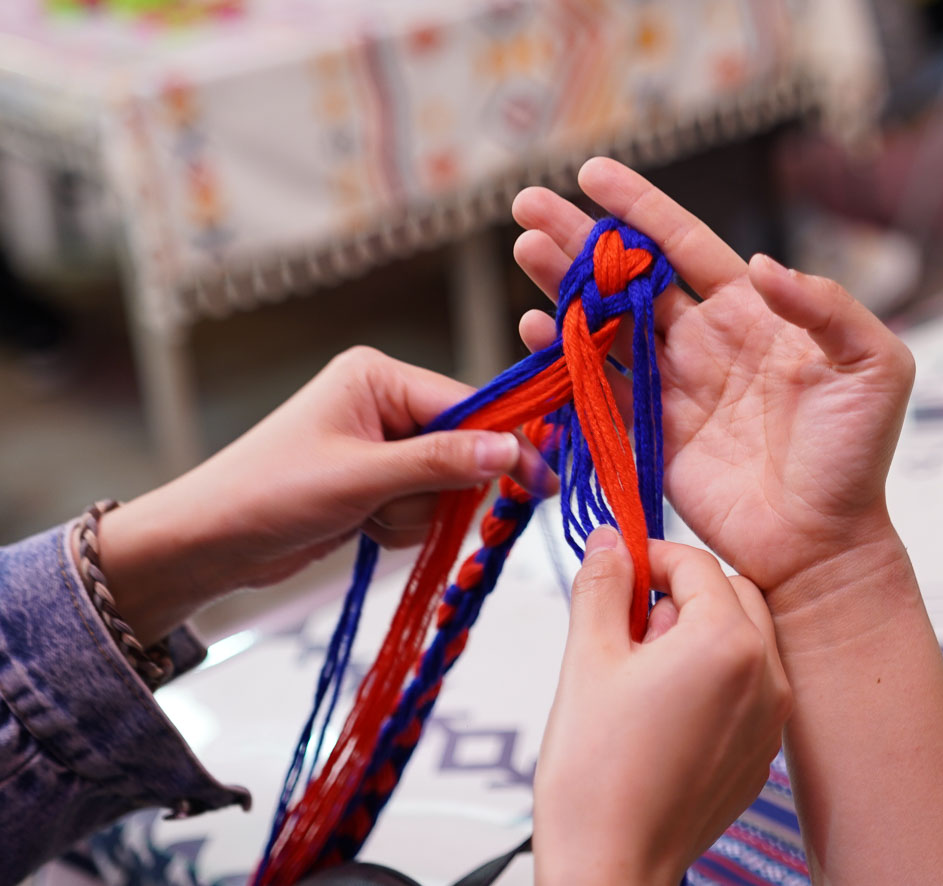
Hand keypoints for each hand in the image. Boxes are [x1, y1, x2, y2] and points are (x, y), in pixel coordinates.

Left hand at [97, 346, 552, 642]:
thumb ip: (441, 462)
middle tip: (395, 506)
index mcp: (378, 377)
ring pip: (444, 486)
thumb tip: (512, 451)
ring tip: (365, 518)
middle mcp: (383, 403)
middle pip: (462, 448)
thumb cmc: (269, 493)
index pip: (467, 404)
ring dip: (414, 514)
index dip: (502, 445)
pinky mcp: (375, 482)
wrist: (207, 544)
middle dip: (438, 490)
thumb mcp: (362, 477)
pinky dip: (400, 527)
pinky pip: (420, 507)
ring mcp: (380, 445)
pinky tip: (361, 528)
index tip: (538, 481)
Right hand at [512, 159, 914, 611]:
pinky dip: (562, 359)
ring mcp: (670, 388)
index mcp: (750, 313)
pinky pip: (597, 389)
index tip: (593, 174)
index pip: (684, 245)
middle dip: (579, 239)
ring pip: (603, 325)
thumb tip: (761, 265)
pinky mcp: (648, 435)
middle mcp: (702, 342)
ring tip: (525, 251)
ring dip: (562, 288)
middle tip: (528, 205)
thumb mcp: (874, 366)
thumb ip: (827, 306)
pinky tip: (536, 329)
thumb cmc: (856, 455)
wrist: (825, 541)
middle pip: (627, 278)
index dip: (639, 208)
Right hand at [534, 528, 790, 885]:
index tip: (616, 568)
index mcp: (727, 644)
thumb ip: (602, 586)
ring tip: (641, 670)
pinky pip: (749, 686)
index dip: (649, 556)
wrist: (611, 868)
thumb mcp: (587, 659)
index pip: (696, 563)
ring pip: (746, 638)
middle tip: (627, 623)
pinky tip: (663, 707)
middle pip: (733, 593)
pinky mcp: (762, 753)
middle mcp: (767, 676)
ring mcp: (771, 719)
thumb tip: (609, 540)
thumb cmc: (596, 775)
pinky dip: (714, 675)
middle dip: (681, 594)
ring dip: (700, 631)